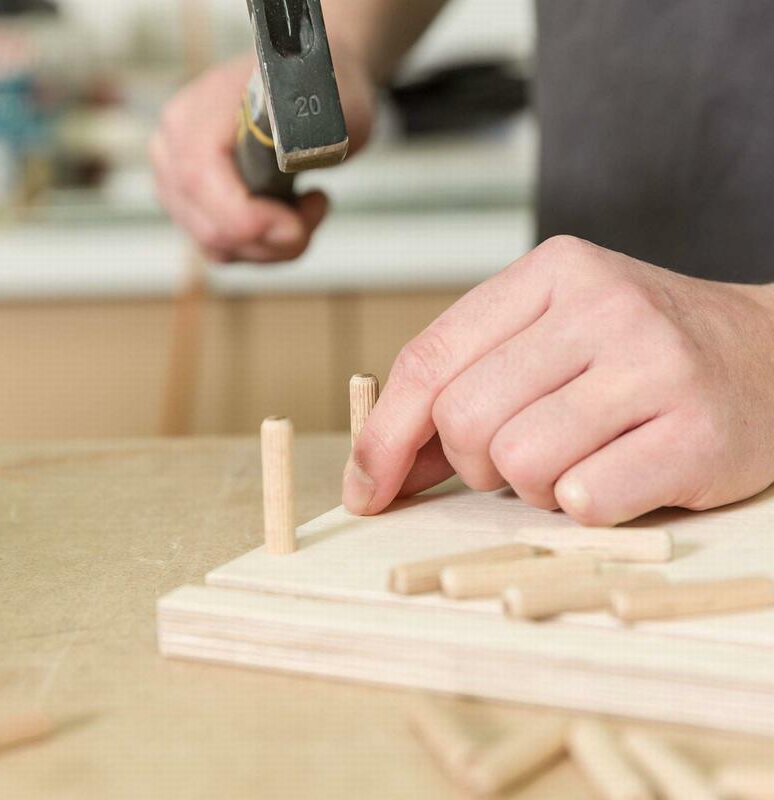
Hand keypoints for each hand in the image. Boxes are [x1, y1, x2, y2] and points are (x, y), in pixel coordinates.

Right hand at [150, 46, 374, 262]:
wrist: (312, 85)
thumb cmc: (321, 91)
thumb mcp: (333, 105)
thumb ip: (314, 134)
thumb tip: (295, 159)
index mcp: (200, 111)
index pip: (198, 179)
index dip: (245, 218)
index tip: (295, 226)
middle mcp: (174, 146)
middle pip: (209, 227)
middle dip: (272, 240)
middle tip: (315, 208)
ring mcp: (177, 181)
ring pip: (220, 247)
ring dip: (275, 244)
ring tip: (310, 203)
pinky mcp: (193, 208)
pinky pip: (227, 250)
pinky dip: (266, 246)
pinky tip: (291, 213)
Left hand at [344, 236, 773, 525]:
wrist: (770, 355)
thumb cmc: (637, 355)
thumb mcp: (547, 340)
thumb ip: (462, 387)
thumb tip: (378, 469)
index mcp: (549, 273)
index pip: (429, 360)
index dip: (383, 435)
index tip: (366, 488)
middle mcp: (601, 306)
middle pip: (464, 418)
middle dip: (474, 463)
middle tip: (518, 457)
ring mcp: (654, 364)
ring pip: (519, 462)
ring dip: (531, 487)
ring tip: (576, 461)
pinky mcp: (698, 431)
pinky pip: (583, 498)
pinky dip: (582, 505)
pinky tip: (616, 476)